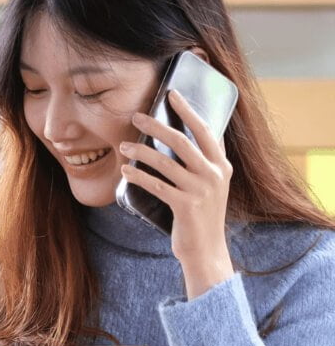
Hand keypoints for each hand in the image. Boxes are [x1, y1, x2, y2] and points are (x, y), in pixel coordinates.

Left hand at [119, 89, 234, 296]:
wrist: (206, 251)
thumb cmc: (202, 217)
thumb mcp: (210, 187)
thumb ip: (202, 165)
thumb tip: (179, 140)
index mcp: (222, 166)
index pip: (205, 130)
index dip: (188, 110)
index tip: (171, 95)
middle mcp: (214, 175)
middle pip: (182, 141)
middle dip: (156, 125)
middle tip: (136, 116)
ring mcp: (201, 191)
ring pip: (165, 162)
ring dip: (140, 151)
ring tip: (123, 146)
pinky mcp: (186, 206)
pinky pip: (156, 185)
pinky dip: (138, 176)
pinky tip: (125, 171)